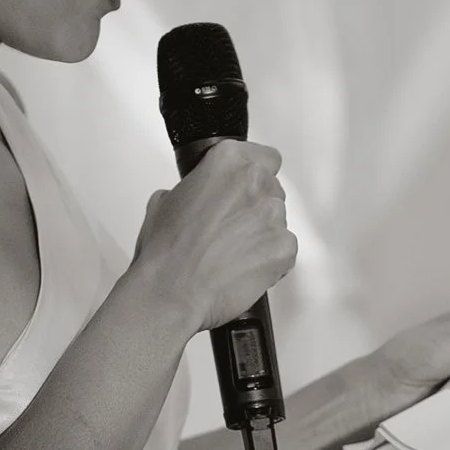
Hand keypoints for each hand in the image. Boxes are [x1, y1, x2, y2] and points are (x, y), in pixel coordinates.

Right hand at [132, 141, 298, 338]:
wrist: (171, 293)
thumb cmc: (166, 253)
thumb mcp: (164, 201)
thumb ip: (192, 188)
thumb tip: (195, 197)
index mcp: (228, 161)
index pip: (265, 157)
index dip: (254, 175)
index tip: (245, 188)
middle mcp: (255, 182)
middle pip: (271, 189)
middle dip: (254, 207)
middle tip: (230, 228)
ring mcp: (273, 215)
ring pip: (277, 220)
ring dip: (261, 234)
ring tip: (233, 253)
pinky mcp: (284, 248)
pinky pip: (285, 249)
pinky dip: (271, 259)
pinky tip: (245, 267)